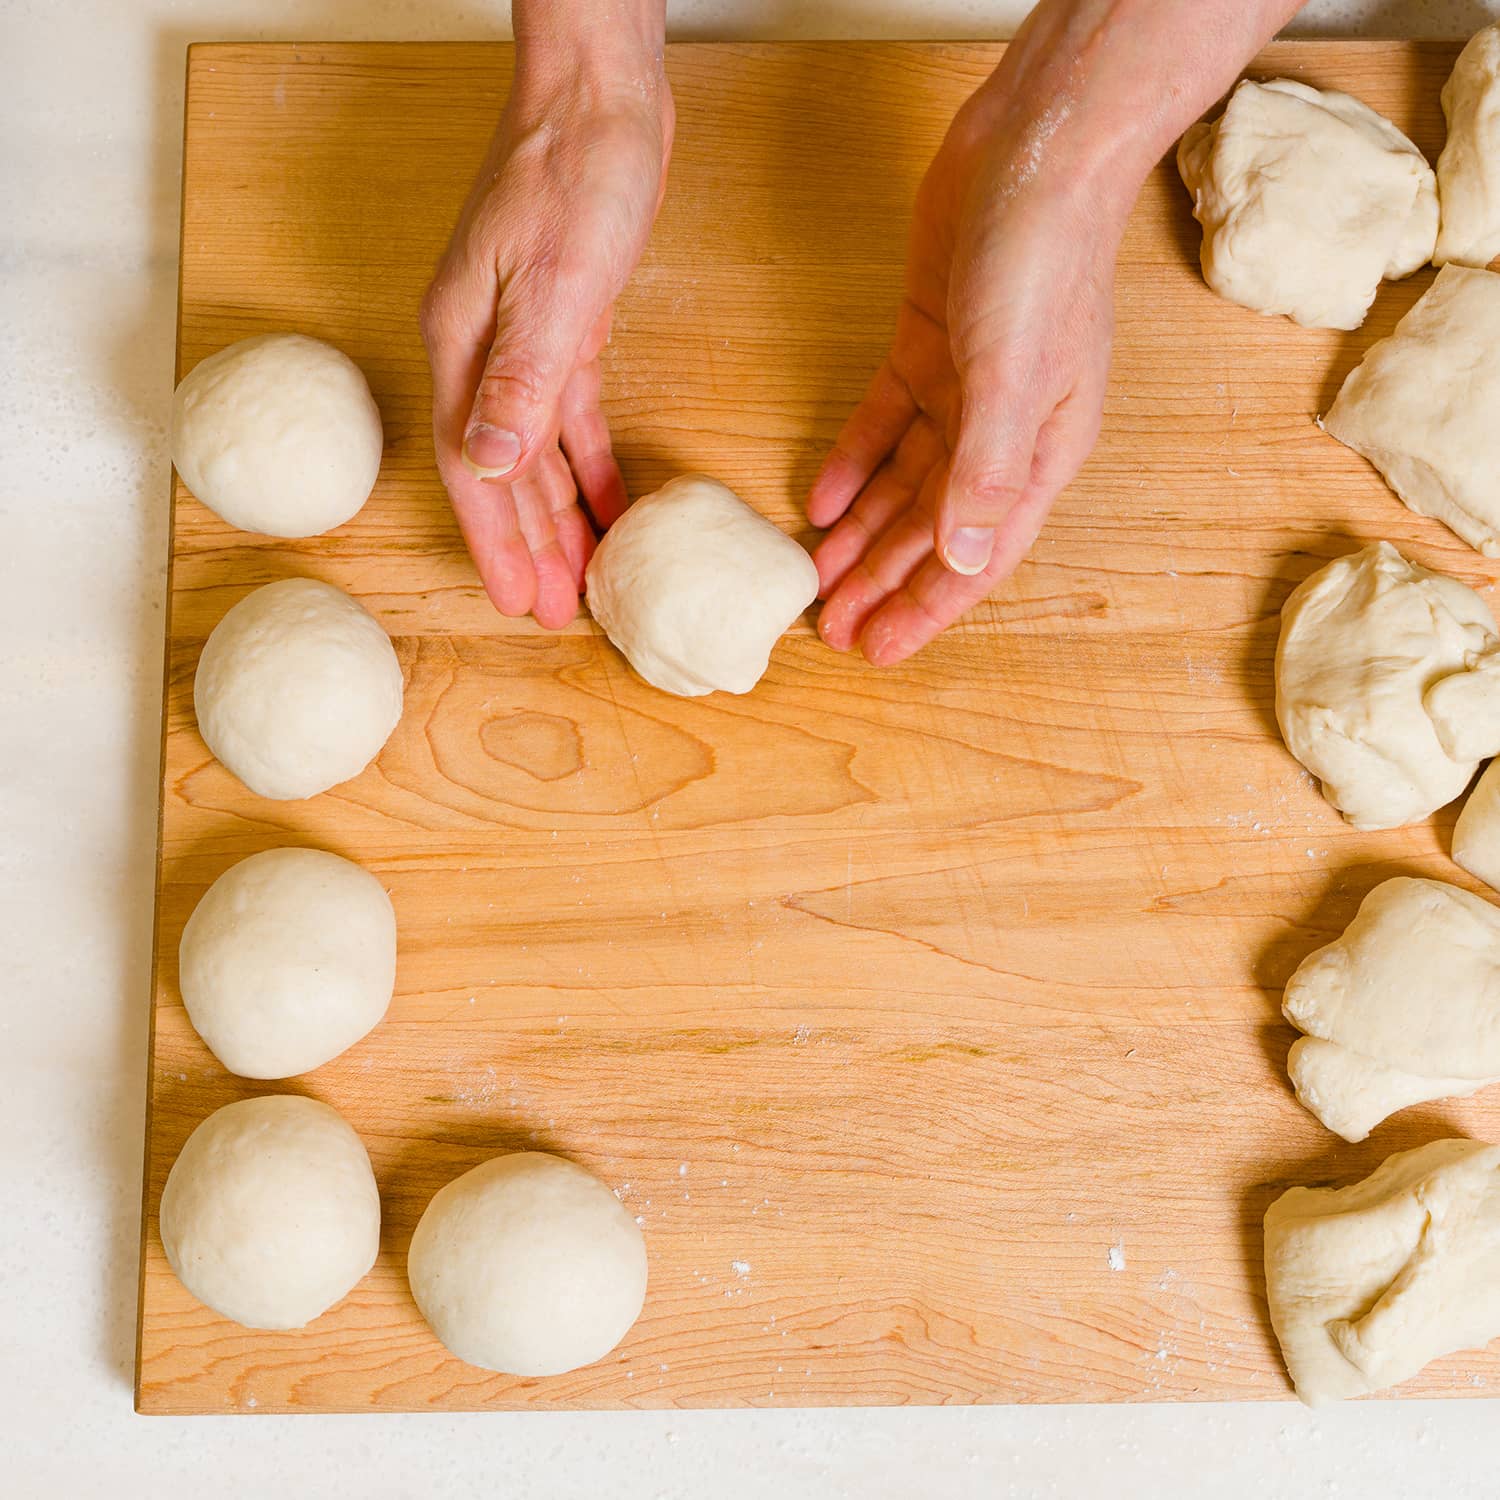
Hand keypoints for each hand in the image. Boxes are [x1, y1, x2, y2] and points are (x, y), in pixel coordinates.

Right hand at [421, 44, 672, 626]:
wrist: (599, 93)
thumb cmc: (572, 170)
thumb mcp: (555, 280)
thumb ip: (523, 377)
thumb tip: (490, 463)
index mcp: (464, 342)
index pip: (473, 467)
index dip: (496, 541)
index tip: (518, 601)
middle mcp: (483, 349)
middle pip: (504, 472)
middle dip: (529, 546)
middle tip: (554, 612)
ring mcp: (523, 339)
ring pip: (539, 452)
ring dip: (561, 516)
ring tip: (581, 577)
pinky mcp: (568, 326)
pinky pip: (574, 417)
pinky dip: (592, 463)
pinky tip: (612, 504)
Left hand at [808, 79, 1120, 665]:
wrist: (1034, 148)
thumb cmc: (1042, 257)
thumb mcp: (1012, 370)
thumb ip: (986, 468)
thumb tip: (962, 560)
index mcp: (1039, 452)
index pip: (977, 556)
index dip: (928, 608)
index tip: (879, 650)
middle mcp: (1004, 432)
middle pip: (933, 530)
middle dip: (882, 582)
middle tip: (829, 630)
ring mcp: (966, 390)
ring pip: (903, 484)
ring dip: (860, 532)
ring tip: (815, 580)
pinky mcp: (928, 348)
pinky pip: (885, 424)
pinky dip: (851, 461)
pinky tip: (817, 499)